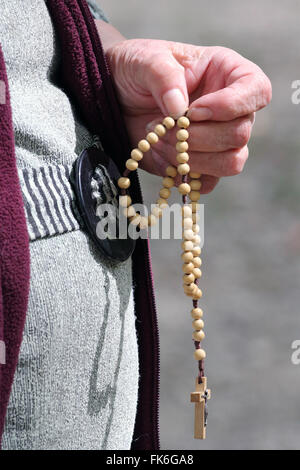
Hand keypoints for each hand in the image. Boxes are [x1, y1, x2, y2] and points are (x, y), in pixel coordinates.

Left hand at [106, 38, 271, 192]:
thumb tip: (180, 108)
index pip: (258, 90)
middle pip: (240, 134)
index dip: (231, 105)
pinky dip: (184, 177)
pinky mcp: (200, 166)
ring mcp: (218, 141)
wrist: (115, 100)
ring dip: (191, 158)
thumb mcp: (145, 60)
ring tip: (158, 142)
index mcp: (227, 74)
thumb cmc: (135, 71)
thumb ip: (164, 76)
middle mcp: (230, 110)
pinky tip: (162, 158)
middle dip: (198, 137)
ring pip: (231, 163)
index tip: (194, 110)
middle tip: (163, 127)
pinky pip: (207, 184)